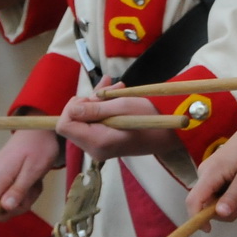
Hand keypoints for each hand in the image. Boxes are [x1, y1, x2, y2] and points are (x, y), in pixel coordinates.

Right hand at [0, 127, 59, 216]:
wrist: (36, 130)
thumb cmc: (39, 148)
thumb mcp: (34, 170)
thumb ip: (19, 190)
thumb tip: (5, 208)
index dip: (0, 215)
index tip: (20, 205)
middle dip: (19, 204)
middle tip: (34, 189)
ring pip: (4, 201)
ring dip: (23, 197)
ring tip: (33, 181)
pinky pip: (6, 192)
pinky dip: (20, 191)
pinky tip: (29, 179)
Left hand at [57, 88, 178, 161]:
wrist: (171, 133)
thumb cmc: (150, 117)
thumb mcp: (122, 106)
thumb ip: (94, 108)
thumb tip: (71, 109)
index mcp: (97, 140)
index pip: (64, 125)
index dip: (72, 108)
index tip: (91, 97)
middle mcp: (95, 149)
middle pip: (73, 123)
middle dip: (87, 101)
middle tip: (108, 88)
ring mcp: (100, 148)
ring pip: (85, 121)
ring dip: (97, 102)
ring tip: (117, 87)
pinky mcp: (106, 143)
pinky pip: (96, 124)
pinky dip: (103, 109)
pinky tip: (115, 92)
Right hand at [186, 99, 236, 220]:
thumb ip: (233, 196)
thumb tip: (219, 215)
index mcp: (210, 173)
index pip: (193, 201)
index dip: (197, 218)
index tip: (209, 230)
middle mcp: (205, 173)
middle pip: (205, 204)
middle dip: (225, 210)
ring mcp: (210, 173)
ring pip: (213, 200)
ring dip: (231, 203)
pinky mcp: (216, 173)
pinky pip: (218, 192)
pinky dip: (231, 196)